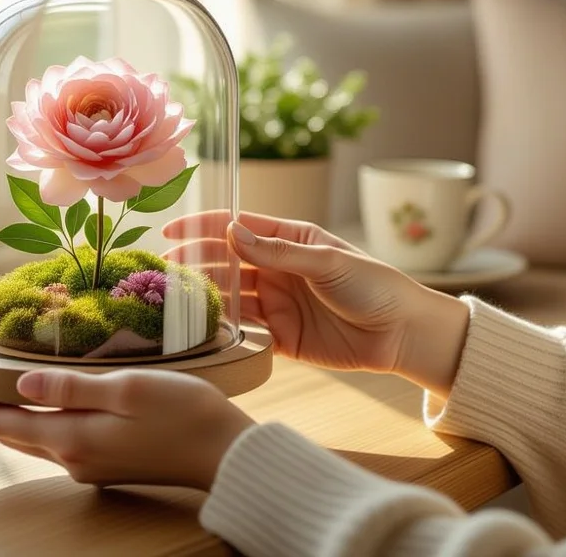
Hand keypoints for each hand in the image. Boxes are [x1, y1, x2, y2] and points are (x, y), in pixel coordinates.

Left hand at [0, 369, 253, 491]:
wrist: (225, 453)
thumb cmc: (183, 412)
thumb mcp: (125, 388)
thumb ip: (70, 387)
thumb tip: (21, 385)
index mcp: (73, 438)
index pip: (4, 421)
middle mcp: (75, 458)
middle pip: (12, 433)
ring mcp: (92, 465)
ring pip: (34, 439)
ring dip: (5, 420)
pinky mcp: (109, 463)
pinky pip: (58, 442)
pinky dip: (35, 424)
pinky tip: (37, 409)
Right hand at [162, 211, 468, 397]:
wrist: (403, 334)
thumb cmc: (374, 286)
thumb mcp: (327, 262)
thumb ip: (278, 252)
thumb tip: (230, 233)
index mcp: (289, 241)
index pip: (236, 228)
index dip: (202, 227)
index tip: (170, 230)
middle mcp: (277, 270)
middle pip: (225, 262)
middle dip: (194, 263)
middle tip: (162, 270)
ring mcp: (277, 304)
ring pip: (229, 297)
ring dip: (203, 296)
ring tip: (172, 299)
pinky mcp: (280, 338)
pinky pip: (244, 332)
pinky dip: (223, 330)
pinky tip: (201, 329)